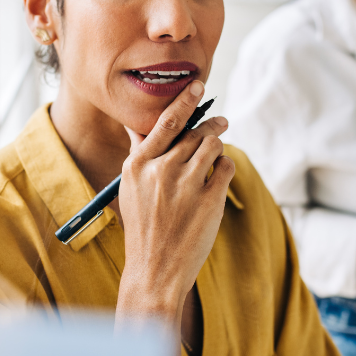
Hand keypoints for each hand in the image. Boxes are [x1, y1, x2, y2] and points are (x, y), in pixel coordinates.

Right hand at [115, 80, 235, 321]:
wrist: (154, 269)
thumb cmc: (143, 227)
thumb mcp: (130, 188)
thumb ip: (138, 154)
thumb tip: (136, 124)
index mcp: (138, 164)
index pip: (166, 121)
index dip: (185, 100)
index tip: (198, 85)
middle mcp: (161, 170)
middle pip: (195, 132)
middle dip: (211, 124)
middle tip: (221, 121)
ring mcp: (186, 185)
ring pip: (213, 145)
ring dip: (219, 143)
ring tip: (219, 146)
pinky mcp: (209, 201)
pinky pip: (225, 167)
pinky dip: (225, 166)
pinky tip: (219, 173)